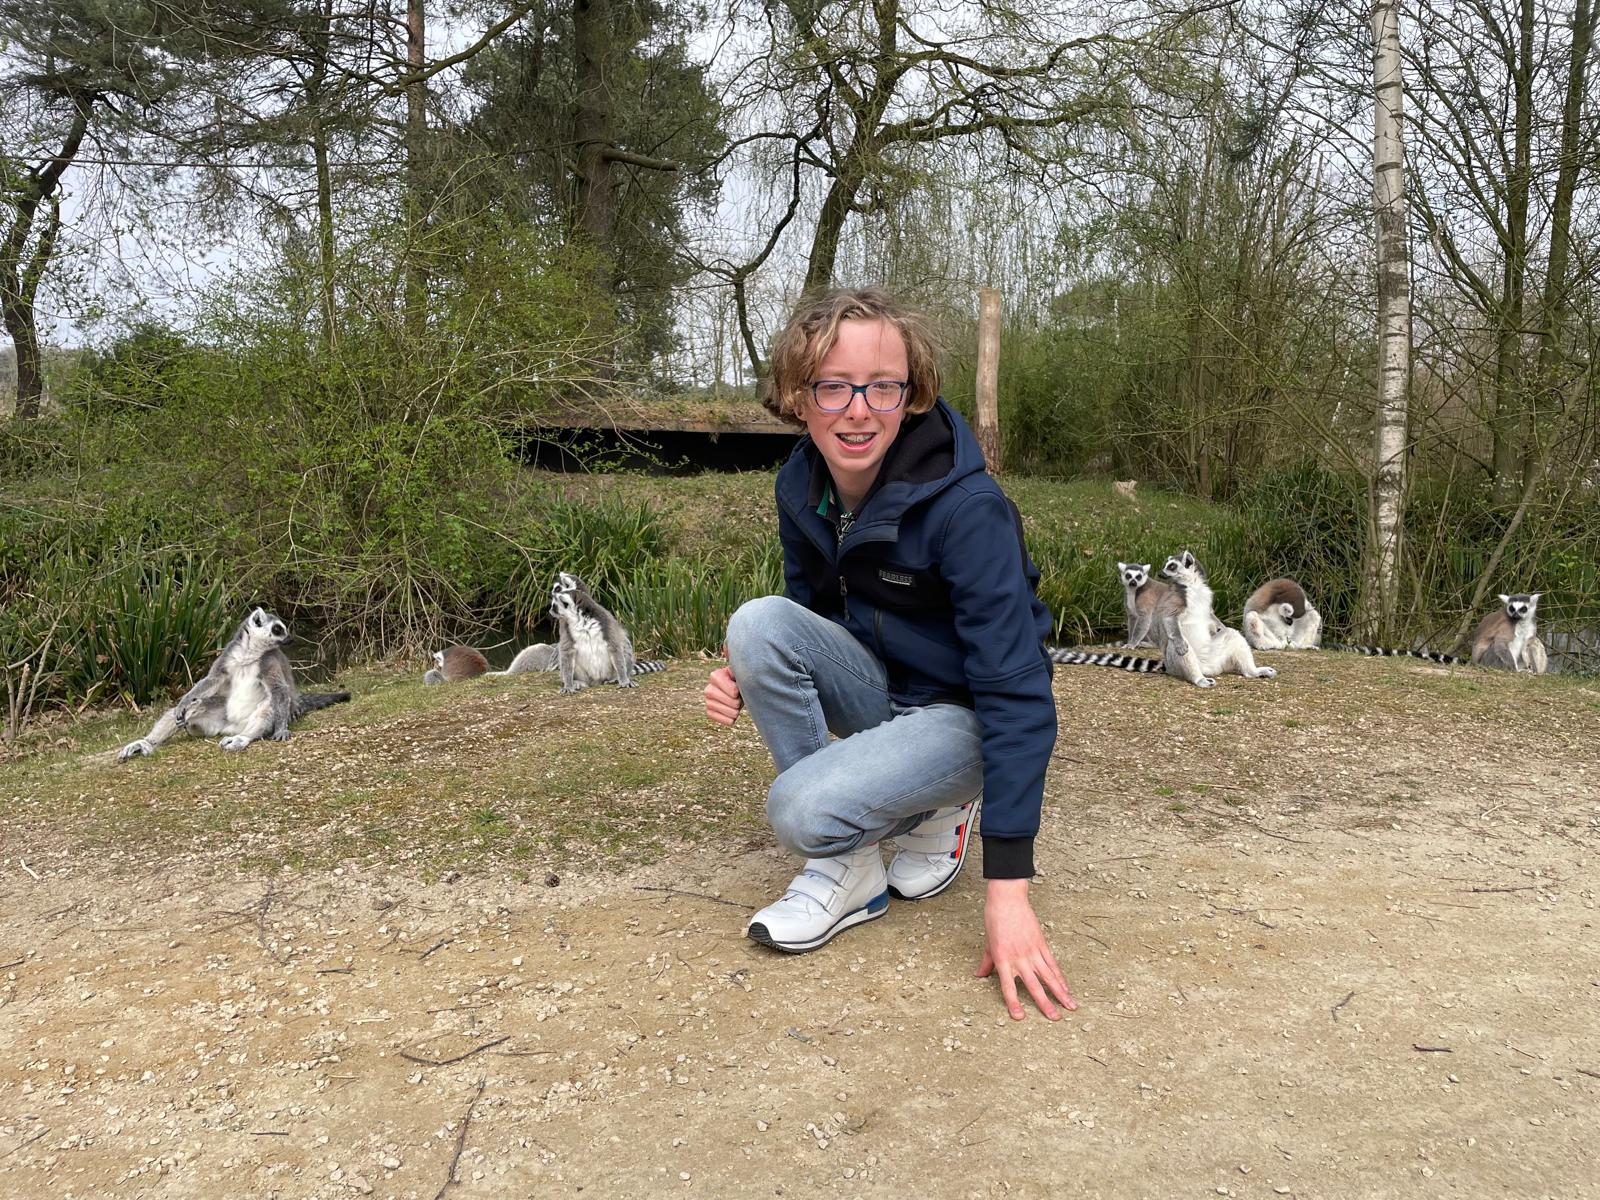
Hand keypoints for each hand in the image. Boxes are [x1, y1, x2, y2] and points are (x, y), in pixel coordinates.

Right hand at [704, 665, 742, 725]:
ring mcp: (708, 701)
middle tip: (740, 697)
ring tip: (738, 705)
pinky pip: (723, 720)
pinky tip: (732, 714)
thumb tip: (727, 649)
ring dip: (736, 710)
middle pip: (732, 702)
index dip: (738, 691)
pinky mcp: (710, 712)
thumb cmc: (742, 678)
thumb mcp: (743, 669)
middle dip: (740, 701)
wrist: (739, 691)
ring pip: (729, 712)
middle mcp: (708, 688)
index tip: (739, 689)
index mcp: (715, 676)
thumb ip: (737, 660)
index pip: (732, 690)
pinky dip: (730, 719)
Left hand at [975, 878, 1076, 1020]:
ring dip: (1060, 993)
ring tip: (1070, 1006)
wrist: (1007, 898)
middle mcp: (1018, 957)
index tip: (1019, 1017)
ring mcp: (1032, 951)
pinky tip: (1066, 987)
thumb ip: (986, 962)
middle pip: (1034, 985)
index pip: (1008, 986)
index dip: (1013, 1002)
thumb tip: (979, 975)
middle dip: (1045, 1003)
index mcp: (1002, 959)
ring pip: (1048, 976)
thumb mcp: (987, 942)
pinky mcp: (1041, 943)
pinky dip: (1060, 976)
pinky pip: (1052, 963)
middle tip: (1054, 1018)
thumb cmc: (994, 918)